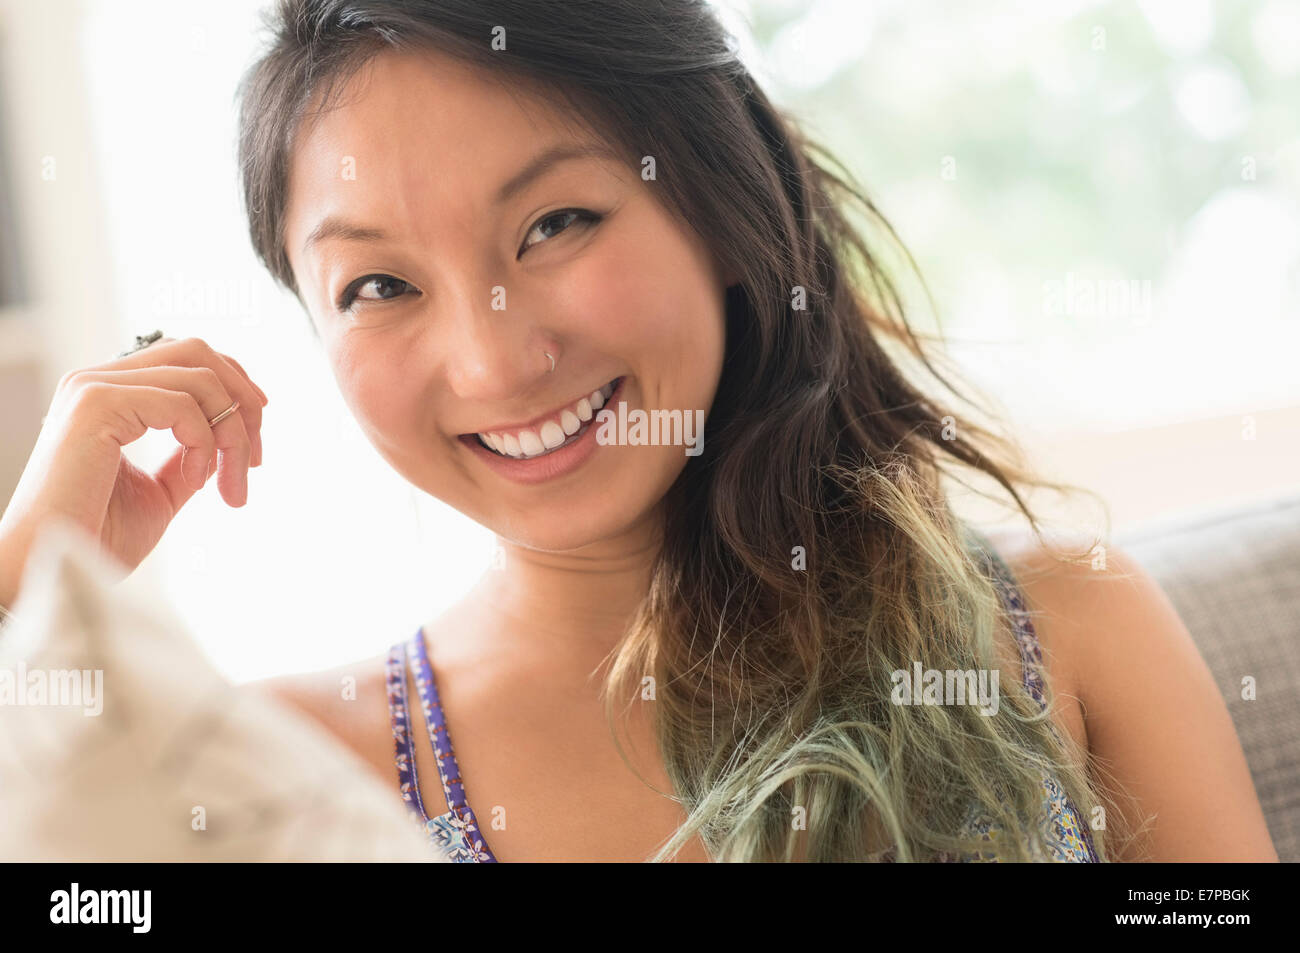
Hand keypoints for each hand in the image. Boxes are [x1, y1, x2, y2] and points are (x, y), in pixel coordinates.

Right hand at [0, 336, 268, 603]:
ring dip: (233, 433)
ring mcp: (94, 387)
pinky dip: (205, 442)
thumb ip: (190, 457)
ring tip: (231, 484)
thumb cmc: (98, 537)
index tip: (255, 442)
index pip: (185, 359)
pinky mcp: (96, 403)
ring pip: (200, 378)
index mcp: (109, 395)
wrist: (55, 567)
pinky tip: (196, 479)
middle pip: (197, 352)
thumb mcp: (162, 490)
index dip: (234, 390)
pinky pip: (183, 404)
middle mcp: (97, 381)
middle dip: (242, 401)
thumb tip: (226, 439)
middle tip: (255, 458)